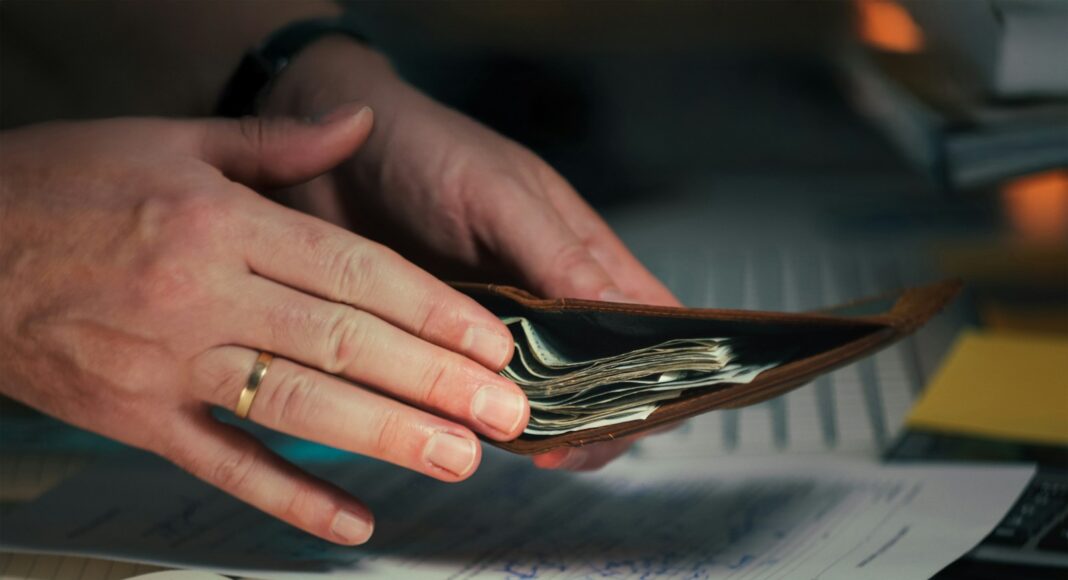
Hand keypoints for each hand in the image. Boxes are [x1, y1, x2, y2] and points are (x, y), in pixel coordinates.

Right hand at [0, 110, 528, 543]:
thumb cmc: (64, 184)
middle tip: (507, 412)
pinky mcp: (136, 419)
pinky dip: (290, 497)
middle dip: (434, 380)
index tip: (492, 341)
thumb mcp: (170, 141)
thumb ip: (276, 143)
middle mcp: (203, 295)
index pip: (352, 271)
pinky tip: (353, 522)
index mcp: (222, 223)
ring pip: (295, 407)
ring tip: (459, 459)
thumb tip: (359, 123)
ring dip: (385, 437)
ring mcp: (168, 365)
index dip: (430, 309)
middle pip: (341, 343)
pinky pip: (223, 466)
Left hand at [263, 39, 680, 469]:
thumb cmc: (424, 148)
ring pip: (537, 393)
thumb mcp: (498, 193)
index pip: (651, 322)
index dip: (656, 369)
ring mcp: (496, 326)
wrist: (319, 152)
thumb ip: (558, 254)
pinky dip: (474, 413)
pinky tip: (458, 426)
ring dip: (531, 422)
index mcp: (583, 254)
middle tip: (557, 448)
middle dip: (591, 417)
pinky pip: (472, 392)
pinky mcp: (443, 345)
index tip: (632, 413)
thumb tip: (624, 314)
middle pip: (600, 375)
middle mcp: (549, 297)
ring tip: (508, 440)